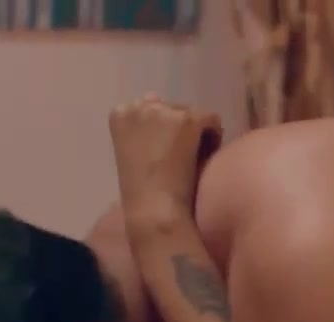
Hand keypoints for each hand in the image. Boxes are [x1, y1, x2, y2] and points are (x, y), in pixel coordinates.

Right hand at [109, 95, 221, 219]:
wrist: (154, 210)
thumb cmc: (141, 190)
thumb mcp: (132, 151)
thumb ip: (142, 126)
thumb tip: (155, 98)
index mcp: (120, 114)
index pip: (149, 107)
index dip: (160, 132)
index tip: (162, 154)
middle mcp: (139, 106)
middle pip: (172, 109)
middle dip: (179, 130)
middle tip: (179, 158)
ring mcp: (164, 111)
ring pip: (193, 115)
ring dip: (196, 135)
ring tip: (190, 162)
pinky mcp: (188, 119)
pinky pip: (212, 120)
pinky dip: (213, 139)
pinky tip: (202, 160)